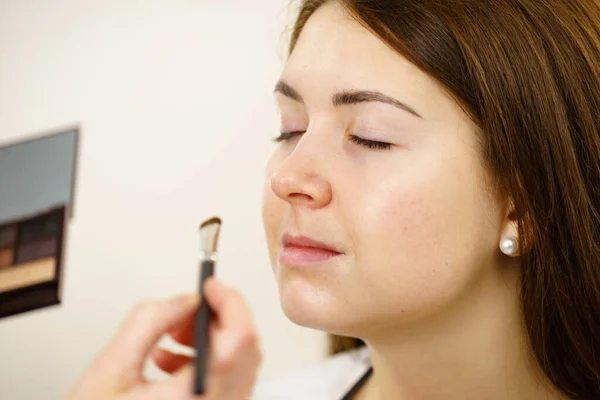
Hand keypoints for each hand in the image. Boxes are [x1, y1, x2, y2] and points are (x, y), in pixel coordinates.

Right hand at [66, 278, 261, 399]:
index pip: (239, 340)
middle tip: (187, 309)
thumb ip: (150, 322)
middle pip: (246, 351)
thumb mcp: (110, 370)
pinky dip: (207, 361)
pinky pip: (228, 383)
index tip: (210, 286)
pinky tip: (169, 361)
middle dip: (218, 319)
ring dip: (210, 340)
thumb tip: (187, 300)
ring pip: (239, 365)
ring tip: (170, 336)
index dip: (230, 303)